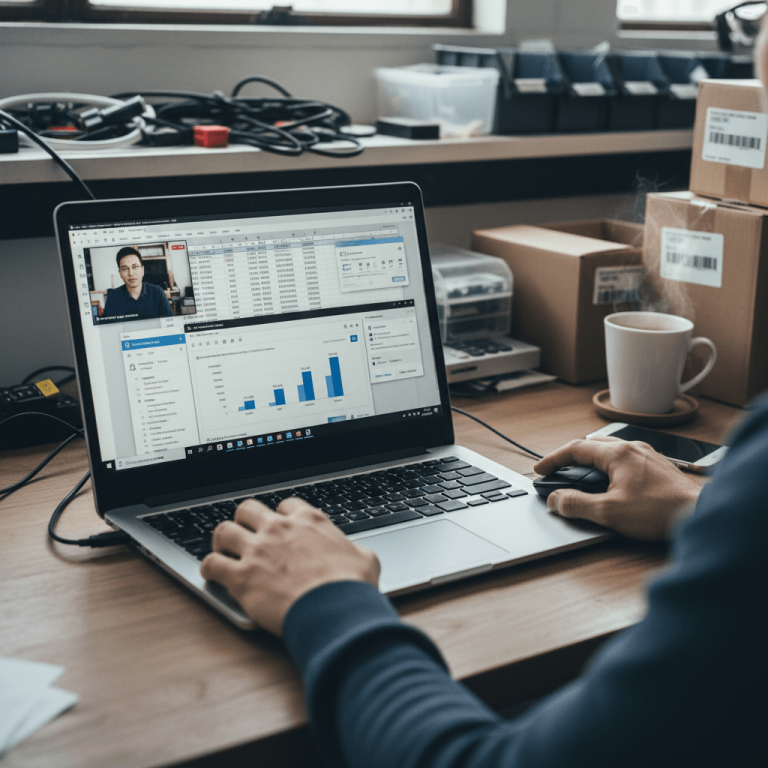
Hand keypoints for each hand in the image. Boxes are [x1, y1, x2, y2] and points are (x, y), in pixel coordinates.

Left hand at [200, 497, 379, 634]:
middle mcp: (279, 529)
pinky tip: (212, 574)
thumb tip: (359, 557)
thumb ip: (355, 552)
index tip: (281, 527)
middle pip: (247, 509)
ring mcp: (257, 551)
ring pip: (223, 530)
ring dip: (221, 541)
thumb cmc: (352, 586)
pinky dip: (208, 568)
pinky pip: (210, 564)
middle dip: (245, 521)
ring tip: (224, 552)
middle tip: (247, 536)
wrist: (335, 609)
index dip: (281, 516)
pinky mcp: (241, 577)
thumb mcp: (365, 559)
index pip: (286, 505)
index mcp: (309, 521)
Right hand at [532, 436, 702, 540]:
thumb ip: (576, 504)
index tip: (541, 470)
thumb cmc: (659, 511)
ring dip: (590, 461)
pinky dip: (608, 467)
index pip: (575, 448)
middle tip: (558, 472)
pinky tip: (610, 483)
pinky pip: (625, 459)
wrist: (700, 514)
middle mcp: (633, 448)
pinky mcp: (658, 467)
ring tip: (580, 478)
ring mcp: (647, 456)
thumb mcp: (609, 512)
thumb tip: (555, 499)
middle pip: (592, 444)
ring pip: (610, 450)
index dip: (553, 459)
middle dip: (571, 457)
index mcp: (618, 453)